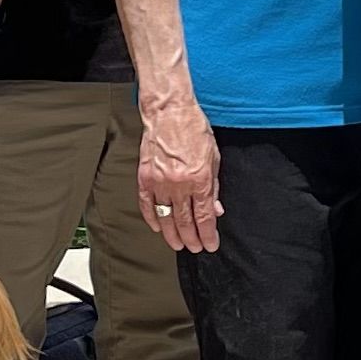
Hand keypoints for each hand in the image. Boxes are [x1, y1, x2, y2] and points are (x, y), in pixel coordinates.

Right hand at [138, 89, 223, 253]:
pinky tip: (158, 228)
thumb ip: (214, 186)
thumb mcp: (213, 157)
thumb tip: (215, 210)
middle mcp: (179, 183)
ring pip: (165, 218)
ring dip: (172, 235)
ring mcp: (159, 181)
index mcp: (199, 178)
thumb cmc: (194, 129)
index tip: (210, 245)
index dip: (208, 234)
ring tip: (178, 245)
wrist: (169, 111)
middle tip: (196, 248)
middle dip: (192, 239)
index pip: (204, 216)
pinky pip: (147, 205)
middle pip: (185, 222)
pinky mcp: (144, 177)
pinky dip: (152, 219)